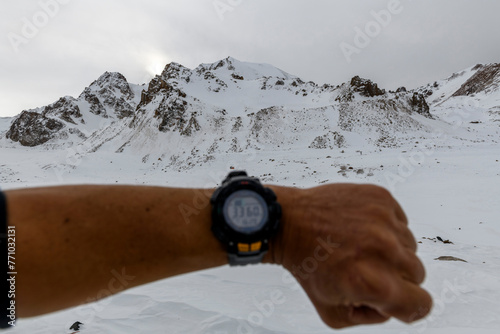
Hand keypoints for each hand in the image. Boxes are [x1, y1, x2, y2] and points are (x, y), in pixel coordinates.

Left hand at [270, 184, 431, 327]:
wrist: (289, 223)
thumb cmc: (308, 266)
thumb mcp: (333, 313)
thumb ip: (372, 318)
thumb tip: (395, 304)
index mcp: (374, 283)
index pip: (421, 304)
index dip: (407, 306)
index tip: (392, 299)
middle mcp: (384, 250)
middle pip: (417, 273)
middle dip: (396, 276)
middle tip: (364, 268)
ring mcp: (383, 221)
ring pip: (409, 245)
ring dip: (390, 249)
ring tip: (358, 246)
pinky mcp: (380, 198)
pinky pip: (400, 221)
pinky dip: (385, 226)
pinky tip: (359, 228)